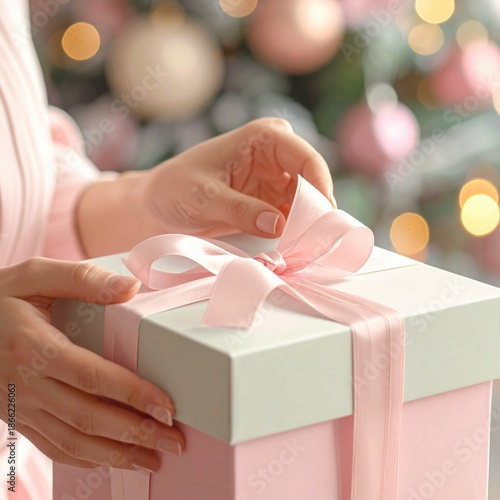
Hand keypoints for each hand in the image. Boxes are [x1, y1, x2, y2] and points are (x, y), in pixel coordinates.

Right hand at [0, 258, 184, 472]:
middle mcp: (27, 384)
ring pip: (72, 440)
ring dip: (116, 455)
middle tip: (173, 442)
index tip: (167, 407)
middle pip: (88, 417)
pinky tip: (111, 459)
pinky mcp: (16, 417)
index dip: (133, 394)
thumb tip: (132, 287)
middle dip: (136, 433)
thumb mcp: (35, 276)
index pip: (94, 377)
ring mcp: (19, 406)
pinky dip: (84, 457)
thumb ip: (83, 279)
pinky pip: (51, 446)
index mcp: (35, 347)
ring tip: (152, 460)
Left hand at [77, 118, 334, 255]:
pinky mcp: (270, 203)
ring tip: (299, 250)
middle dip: (314, 211)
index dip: (320, 188)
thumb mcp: (205, 198)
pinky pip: (293, 217)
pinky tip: (290, 249)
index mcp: (262, 138)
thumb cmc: (173, 189)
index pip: (306, 159)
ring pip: (306, 203)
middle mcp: (275, 155)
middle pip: (312, 182)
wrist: (156, 205)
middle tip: (311, 243)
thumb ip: (242, 210)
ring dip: (305, 226)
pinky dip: (294, 233)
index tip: (320, 221)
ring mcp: (274, 180)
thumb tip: (278, 223)